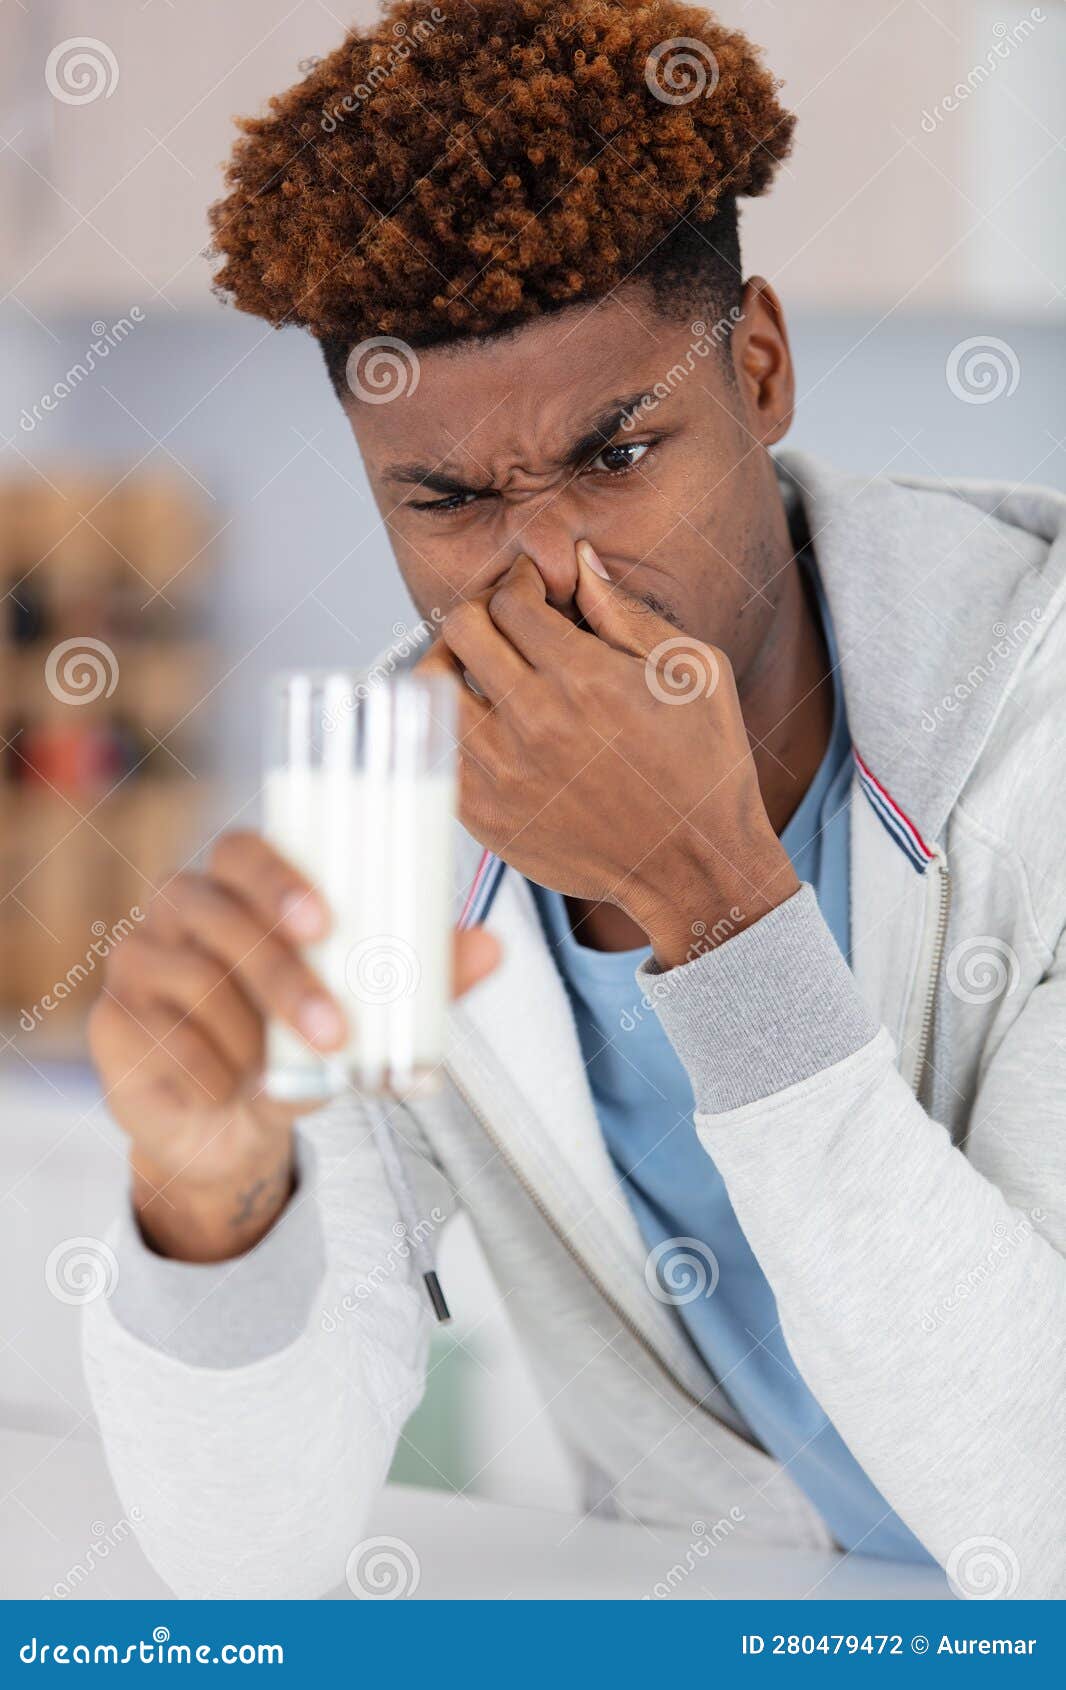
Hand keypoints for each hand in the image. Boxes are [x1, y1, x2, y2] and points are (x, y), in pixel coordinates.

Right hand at [89, 832, 498, 1261]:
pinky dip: (209, 1073)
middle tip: (333, 1030)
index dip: (278, 879)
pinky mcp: (110, 1022)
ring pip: (194, 983)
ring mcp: (136, 961)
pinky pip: (161, 1040)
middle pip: (218, 916)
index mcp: (238, 886)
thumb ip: (419, 981)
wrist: (230, 1127)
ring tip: (276, 1070)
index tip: (324, 922)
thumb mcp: (361, 1013)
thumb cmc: (295, 1043)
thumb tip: (491, 947)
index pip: (242, 851)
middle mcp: (178, 910)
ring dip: (249, 1037)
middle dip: (281, 976)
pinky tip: (228, 1088)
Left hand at [420, 548, 797, 968]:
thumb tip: (581, 561)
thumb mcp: (692, 672)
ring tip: (479, 666)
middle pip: (460, 631)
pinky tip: (486, 723)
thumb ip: (627, 612)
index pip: (510, 600)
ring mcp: (501, 772)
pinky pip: (437, 746)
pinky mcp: (484, 814)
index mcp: (584, 679)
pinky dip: (453, 723)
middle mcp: (533, 722)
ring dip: (451, 664)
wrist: (693, 867)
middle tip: (501, 620)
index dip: (520, 582)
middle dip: (480, 611)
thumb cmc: (703, 768)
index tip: (532, 588)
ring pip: (431, 686)